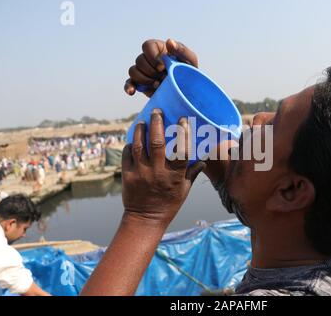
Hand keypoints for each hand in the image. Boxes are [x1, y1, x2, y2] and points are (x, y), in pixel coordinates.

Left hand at [121, 109, 204, 224]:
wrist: (145, 219)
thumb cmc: (168, 204)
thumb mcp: (184, 190)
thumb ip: (192, 173)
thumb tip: (203, 161)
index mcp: (175, 175)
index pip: (181, 150)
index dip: (182, 133)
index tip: (182, 119)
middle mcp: (158, 172)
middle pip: (157, 142)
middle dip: (157, 123)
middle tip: (156, 111)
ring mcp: (141, 173)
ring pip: (139, 145)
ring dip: (141, 130)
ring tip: (142, 121)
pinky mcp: (127, 175)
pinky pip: (127, 154)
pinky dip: (130, 144)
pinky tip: (133, 139)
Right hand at [124, 39, 198, 96]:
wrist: (187, 91)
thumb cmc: (190, 72)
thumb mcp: (190, 61)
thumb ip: (182, 50)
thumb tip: (169, 41)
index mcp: (159, 49)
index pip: (147, 46)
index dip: (152, 56)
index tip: (162, 66)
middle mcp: (149, 59)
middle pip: (139, 60)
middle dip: (151, 71)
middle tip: (163, 78)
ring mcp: (144, 72)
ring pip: (133, 71)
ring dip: (144, 79)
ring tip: (158, 85)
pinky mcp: (141, 84)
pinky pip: (129, 83)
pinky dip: (129, 87)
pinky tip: (132, 92)